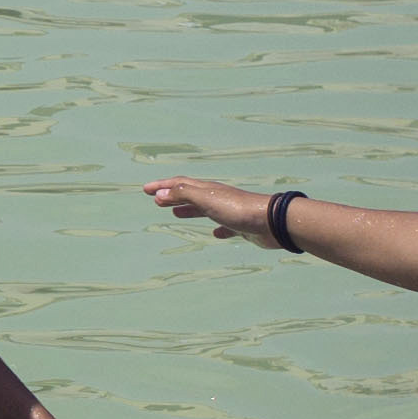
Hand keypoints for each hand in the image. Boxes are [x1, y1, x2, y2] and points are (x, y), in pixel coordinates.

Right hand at [142, 174, 273, 243]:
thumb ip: (183, 194)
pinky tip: (215, 235)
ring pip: (205, 209)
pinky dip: (216, 229)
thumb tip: (160, 194)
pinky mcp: (240, 226)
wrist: (271, 222)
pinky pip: (224, 227)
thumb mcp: (206, 199)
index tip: (146, 189)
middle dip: (172, 195)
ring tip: (176, 214)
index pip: (180, 184)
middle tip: (156, 199)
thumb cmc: (237, 209)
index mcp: (208, 189)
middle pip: (190, 194)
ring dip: (189, 210)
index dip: (162, 185)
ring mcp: (229, 211)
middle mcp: (217, 197)